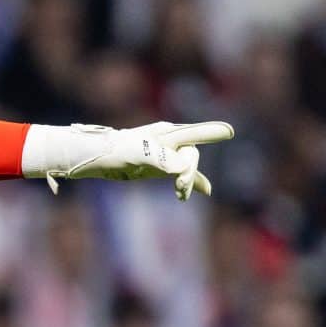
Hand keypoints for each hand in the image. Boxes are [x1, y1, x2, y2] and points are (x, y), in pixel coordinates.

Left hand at [32, 120, 235, 198]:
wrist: (97, 156)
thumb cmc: (116, 151)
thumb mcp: (138, 154)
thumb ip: (161, 159)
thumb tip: (181, 170)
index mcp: (165, 134)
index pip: (193, 134)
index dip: (211, 133)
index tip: (228, 132)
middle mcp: (169, 141)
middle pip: (191, 156)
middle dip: (189, 172)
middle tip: (179, 190)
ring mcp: (166, 153)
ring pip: (188, 166)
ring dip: (190, 180)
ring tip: (181, 194)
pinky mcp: (160, 166)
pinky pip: (181, 173)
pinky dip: (192, 181)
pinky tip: (206, 190)